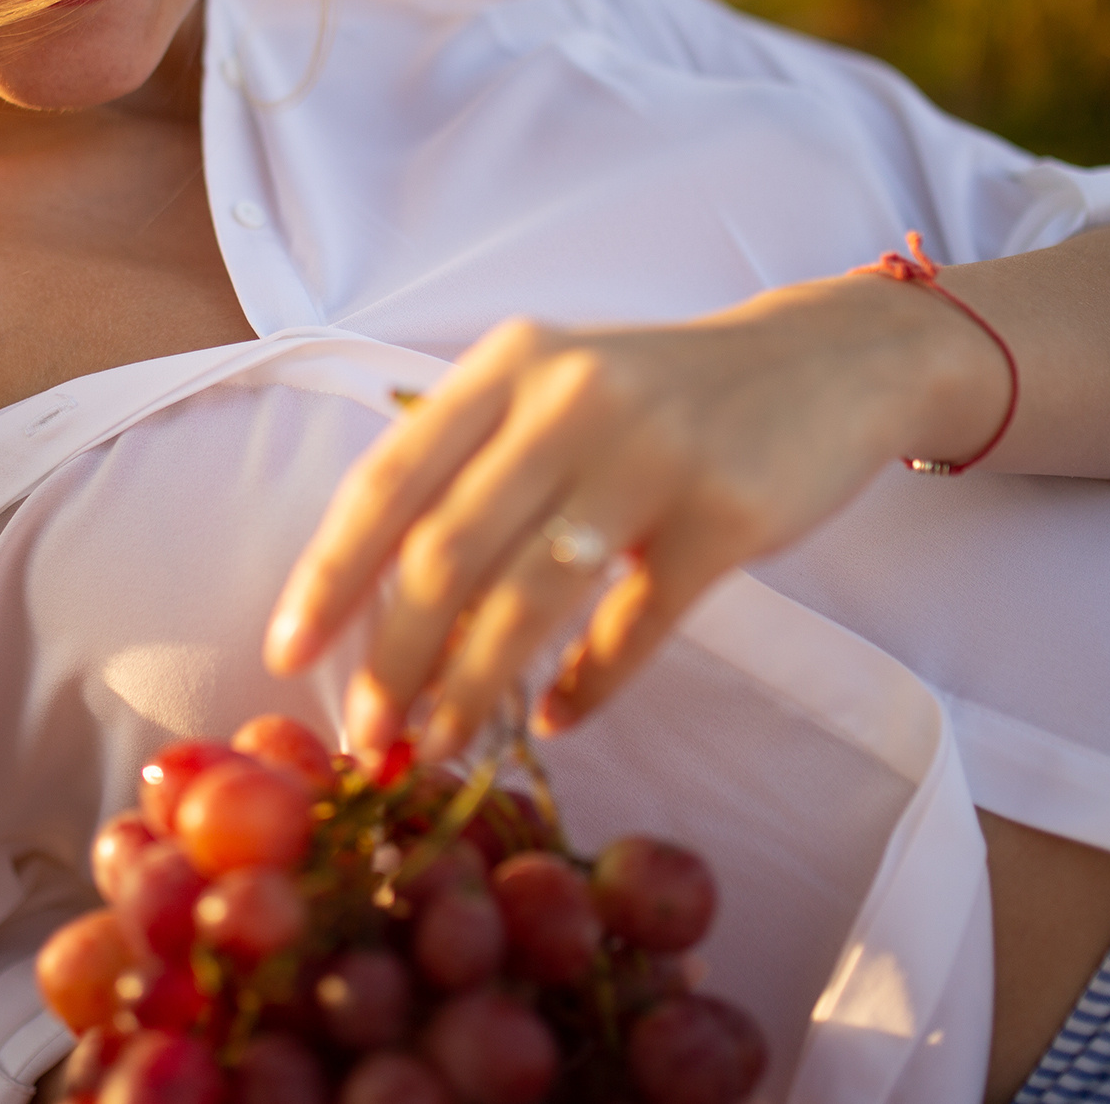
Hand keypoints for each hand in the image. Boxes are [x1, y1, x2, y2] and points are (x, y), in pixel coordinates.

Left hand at [262, 274, 1007, 763]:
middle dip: (394, 657)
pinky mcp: (724, 514)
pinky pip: (634, 625)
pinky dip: (589, 685)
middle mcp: (568, 398)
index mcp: (506, 365)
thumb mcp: (551, 386)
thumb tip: (373, 596)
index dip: (331, 572)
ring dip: (475, 688)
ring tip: (441, 746)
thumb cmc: (656, 394)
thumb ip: (470, 462)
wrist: (822, 363)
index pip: (389, 478)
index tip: (287, 647)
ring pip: (530, 597)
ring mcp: (651, 454)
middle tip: (368, 733)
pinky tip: (558, 721)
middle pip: (448, 551)